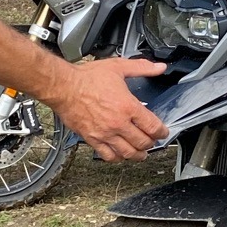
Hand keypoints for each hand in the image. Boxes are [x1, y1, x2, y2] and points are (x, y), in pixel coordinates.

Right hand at [52, 56, 168, 160]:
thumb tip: (159, 68)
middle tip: (152, 141)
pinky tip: (120, 155)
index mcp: (128, 107)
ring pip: (128, 153)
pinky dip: (117, 158)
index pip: (153, 127)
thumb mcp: (118, 67)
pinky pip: (108, 156)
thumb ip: (141, 68)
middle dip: (151, 143)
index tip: (163, 132)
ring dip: (138, 155)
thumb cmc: (87, 78)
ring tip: (141, 153)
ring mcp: (105, 133)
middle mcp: (118, 123)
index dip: (162, 132)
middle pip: (142, 142)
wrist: (64, 87)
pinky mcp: (92, 139)